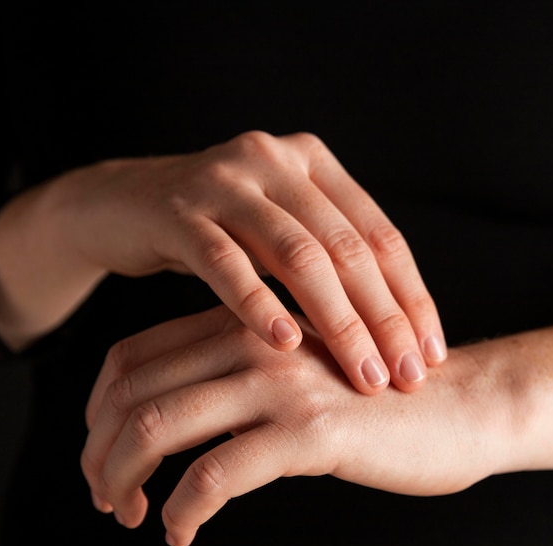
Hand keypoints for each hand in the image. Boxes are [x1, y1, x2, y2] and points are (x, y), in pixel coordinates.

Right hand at [0, 131, 445, 392]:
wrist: (122, 207)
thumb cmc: (215, 231)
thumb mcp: (277, 232)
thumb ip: (328, 257)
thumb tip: (396, 325)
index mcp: (313, 164)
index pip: (380, 236)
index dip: (411, 297)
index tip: (430, 355)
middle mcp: (276, 161)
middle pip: (347, 247)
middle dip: (383, 318)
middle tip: (406, 377)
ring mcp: (226, 181)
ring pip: (296, 255)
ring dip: (336, 321)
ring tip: (363, 374)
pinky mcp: (177, 211)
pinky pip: (224, 262)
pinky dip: (256, 303)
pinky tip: (284, 345)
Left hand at [82, 305, 522, 545]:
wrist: (457, 404)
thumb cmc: (371, 394)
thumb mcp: (294, 368)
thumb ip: (238, 375)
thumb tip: (175, 413)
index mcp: (240, 324)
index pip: (130, 358)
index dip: (98, 411)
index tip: (101, 452)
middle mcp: (251, 344)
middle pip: (132, 394)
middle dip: (100, 452)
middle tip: (106, 494)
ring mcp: (280, 385)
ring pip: (160, 427)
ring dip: (126, 479)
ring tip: (131, 514)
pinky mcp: (309, 432)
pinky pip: (216, 475)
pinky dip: (184, 509)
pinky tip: (184, 531)